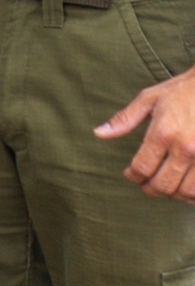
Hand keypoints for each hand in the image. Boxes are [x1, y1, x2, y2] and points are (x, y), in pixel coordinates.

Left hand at [96, 67, 194, 199]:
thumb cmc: (182, 91)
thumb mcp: (149, 99)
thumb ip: (125, 120)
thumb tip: (100, 133)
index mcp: (163, 132)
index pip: (142, 168)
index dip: (133, 176)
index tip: (130, 174)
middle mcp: (185, 148)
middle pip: (163, 185)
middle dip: (150, 190)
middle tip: (145, 186)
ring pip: (186, 193)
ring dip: (172, 194)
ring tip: (166, 186)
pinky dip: (192, 193)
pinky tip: (186, 185)